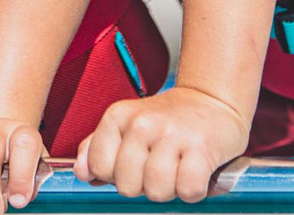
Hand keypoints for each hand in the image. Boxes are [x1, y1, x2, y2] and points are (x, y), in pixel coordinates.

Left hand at [74, 86, 249, 202]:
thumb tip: (80, 171)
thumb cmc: (168, 120)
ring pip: (156, 192)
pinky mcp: (201, 147)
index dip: (116, 174)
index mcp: (119, 115)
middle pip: (126, 186)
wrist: (213, 102)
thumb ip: (99, 147)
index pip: (99, 167)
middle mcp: (143, 121)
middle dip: (144, 185)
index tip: (134, 161)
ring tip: (178, 166)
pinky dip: (194, 189)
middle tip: (160, 164)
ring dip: (170, 188)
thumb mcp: (128, 124)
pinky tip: (196, 170)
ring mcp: (172, 133)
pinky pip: (188, 191)